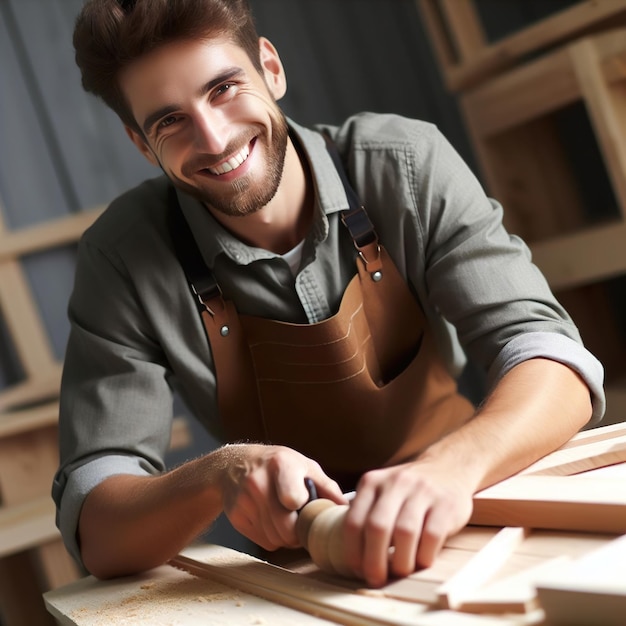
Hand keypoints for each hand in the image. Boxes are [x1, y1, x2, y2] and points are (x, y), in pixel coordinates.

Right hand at [218, 444, 344, 550]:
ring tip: (287, 518)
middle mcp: (259, 482)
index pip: (293, 499)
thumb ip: (326, 487)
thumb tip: (348, 509)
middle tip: (302, 521)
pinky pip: (263, 542)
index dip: (303, 509)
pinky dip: (272, 537)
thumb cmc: (277, 464)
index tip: (304, 505)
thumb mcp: (304, 465)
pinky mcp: (236, 517)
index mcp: (281, 465)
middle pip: (286, 529)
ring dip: (286, 536)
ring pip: (276, 539)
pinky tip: (271, 520)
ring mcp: (244, 500)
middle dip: (298, 531)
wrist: (234, 463)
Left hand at [342, 459, 474, 586]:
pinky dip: (424, 556)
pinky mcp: (446, 503)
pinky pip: (431, 536)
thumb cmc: (409, 490)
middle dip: (374, 561)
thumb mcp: (382, 490)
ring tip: (400, 572)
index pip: (354, 521)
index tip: (358, 570)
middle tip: (377, 579)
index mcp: (372, 482)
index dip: (353, 551)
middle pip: (377, 527)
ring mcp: (422, 491)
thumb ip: (366, 513)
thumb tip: (350, 553)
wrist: (448, 466)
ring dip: (400, 561)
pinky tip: (421, 562)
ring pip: (404, 532)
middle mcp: (395, 483)